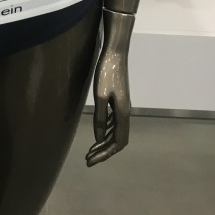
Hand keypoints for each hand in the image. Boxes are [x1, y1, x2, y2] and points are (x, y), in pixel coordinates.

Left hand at [85, 46, 130, 166]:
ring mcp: (124, 106)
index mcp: (123, 113)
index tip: (90, 160)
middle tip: (88, 159)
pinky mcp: (120, 99)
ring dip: (105, 142)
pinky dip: (107, 130)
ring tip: (91, 149)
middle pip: (118, 140)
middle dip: (104, 151)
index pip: (117, 143)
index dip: (105, 154)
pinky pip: (115, 122)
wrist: (115, 53)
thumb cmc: (106, 72)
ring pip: (117, 131)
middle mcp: (126, 112)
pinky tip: (99, 130)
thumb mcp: (100, 95)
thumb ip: (100, 117)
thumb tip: (99, 137)